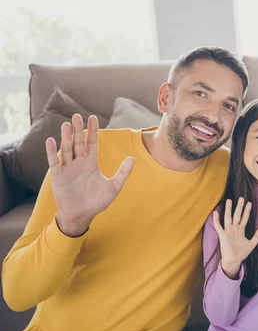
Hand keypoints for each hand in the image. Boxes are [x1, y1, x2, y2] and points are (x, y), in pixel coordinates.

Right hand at [47, 114, 134, 236]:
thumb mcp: (114, 186)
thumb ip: (123, 172)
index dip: (92, 131)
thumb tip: (133, 158)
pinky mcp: (58, 177)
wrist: (82, 215)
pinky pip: (55, 162)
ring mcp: (68, 169)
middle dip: (78, 130)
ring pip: (67, 150)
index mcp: (91, 164)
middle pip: (78, 143)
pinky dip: (52, 152)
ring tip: (67, 124)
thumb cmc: (97, 202)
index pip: (92, 143)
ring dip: (66, 137)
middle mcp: (79, 163)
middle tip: (77, 115)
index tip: (93, 117)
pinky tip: (51, 140)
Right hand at [213, 197, 257, 278]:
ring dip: (228, 209)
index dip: (247, 211)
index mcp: (240, 230)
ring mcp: (228, 231)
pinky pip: (218, 226)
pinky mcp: (222, 235)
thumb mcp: (252, 244)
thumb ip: (257, 236)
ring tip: (229, 201)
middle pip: (236, 215)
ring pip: (228, 218)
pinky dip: (216, 220)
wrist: (234, 260)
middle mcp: (234, 228)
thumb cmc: (241, 252)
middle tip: (241, 198)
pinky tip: (215, 212)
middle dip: (239, 207)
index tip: (249, 203)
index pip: (244, 218)